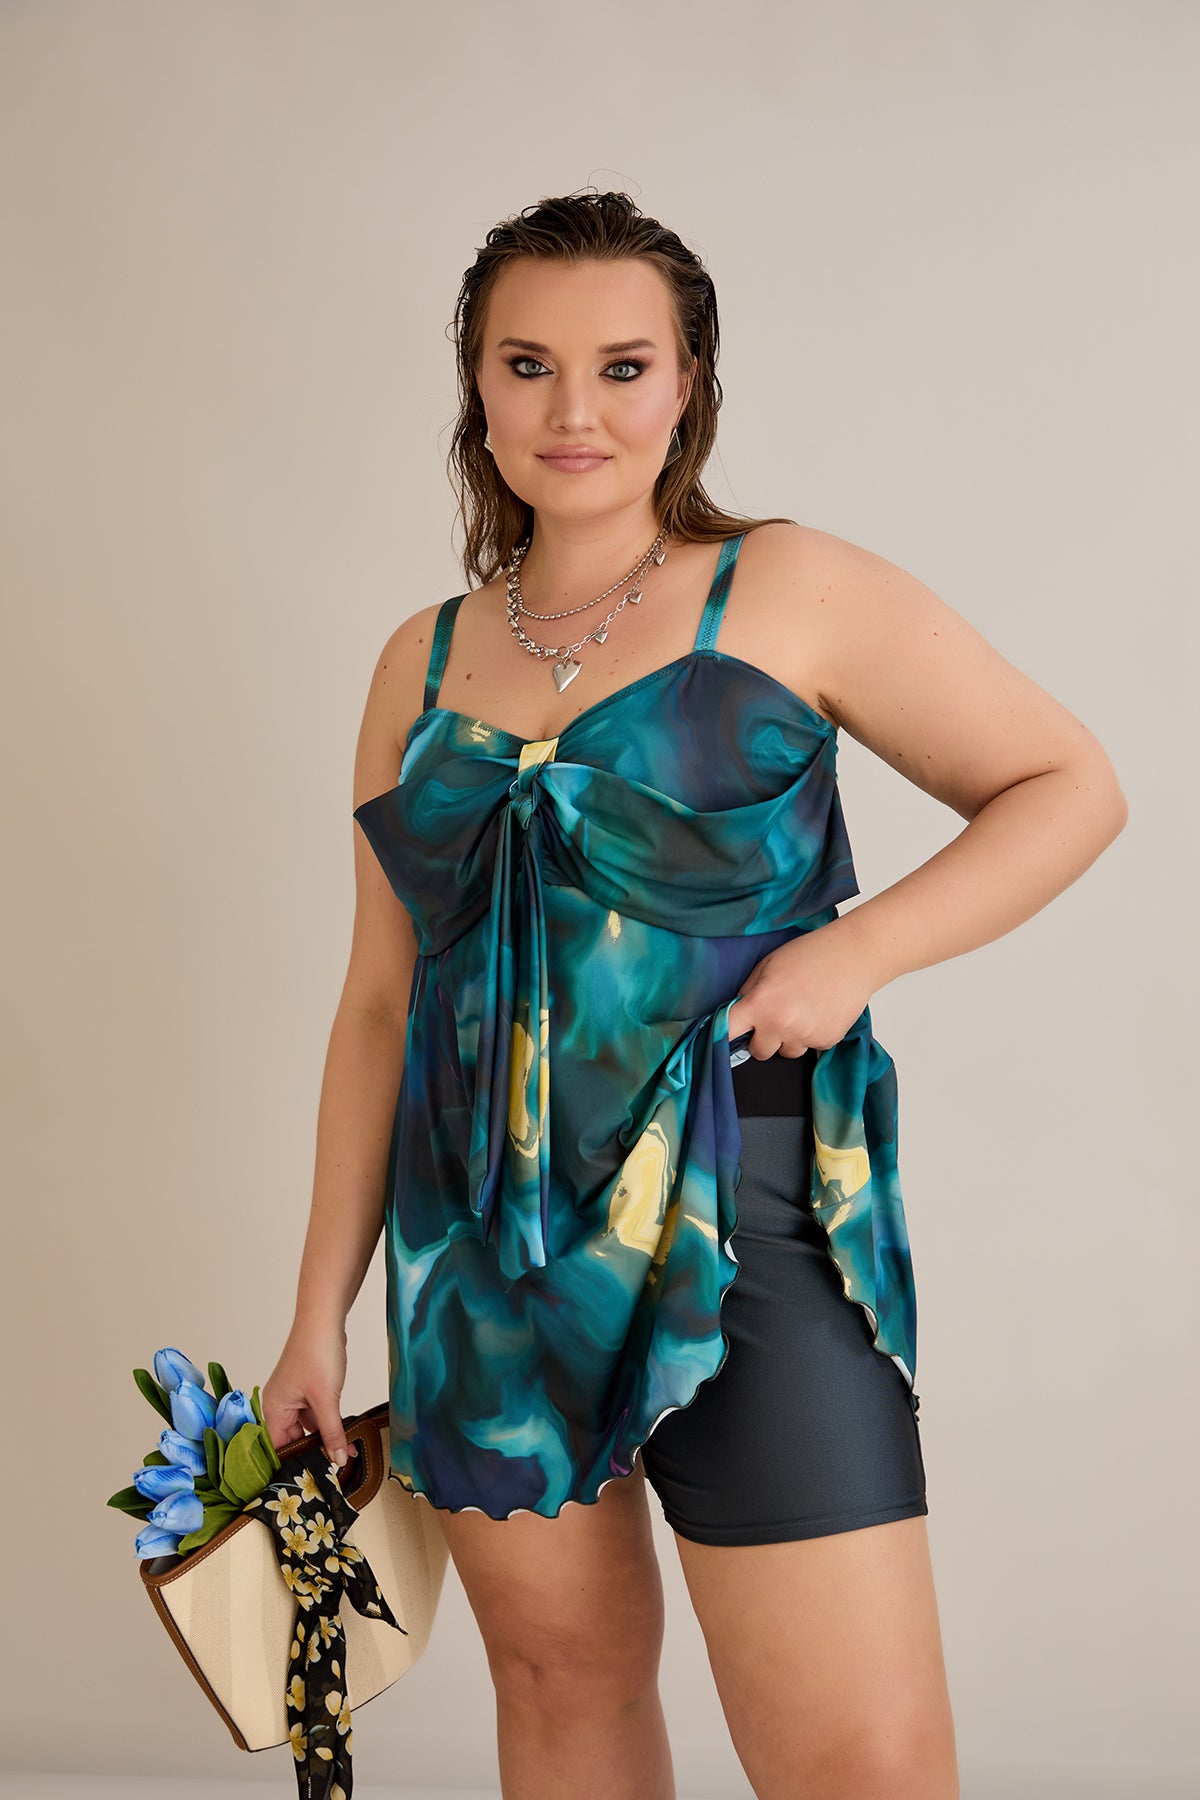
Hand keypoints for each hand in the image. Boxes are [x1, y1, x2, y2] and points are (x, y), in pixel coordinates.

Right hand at [261, 1319, 358, 1469]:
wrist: (325, 1320)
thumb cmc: (316, 1353)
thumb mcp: (327, 1399)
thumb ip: (332, 1432)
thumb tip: (336, 1460)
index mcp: (273, 1409)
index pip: (277, 1448)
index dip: (293, 1465)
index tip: (310, 1482)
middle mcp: (280, 1404)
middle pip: (293, 1439)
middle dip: (314, 1452)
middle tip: (333, 1471)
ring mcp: (294, 1396)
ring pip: (308, 1427)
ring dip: (325, 1438)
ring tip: (344, 1454)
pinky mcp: (308, 1388)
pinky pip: (316, 1413)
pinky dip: (329, 1423)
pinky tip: (345, 1434)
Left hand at [728, 924, 876, 1059]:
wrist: (853, 957)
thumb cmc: (811, 954)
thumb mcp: (768, 965)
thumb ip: (749, 991)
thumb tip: (738, 1012)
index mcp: (761, 1004)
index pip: (728, 1032)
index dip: (723, 1034)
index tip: (724, 1035)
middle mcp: (780, 1025)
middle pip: (759, 1052)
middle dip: (762, 1038)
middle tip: (774, 1016)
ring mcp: (805, 1036)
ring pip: (787, 1052)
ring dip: (788, 1038)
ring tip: (801, 1011)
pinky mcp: (826, 1041)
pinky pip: (810, 1047)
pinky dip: (811, 1034)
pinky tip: (819, 1011)